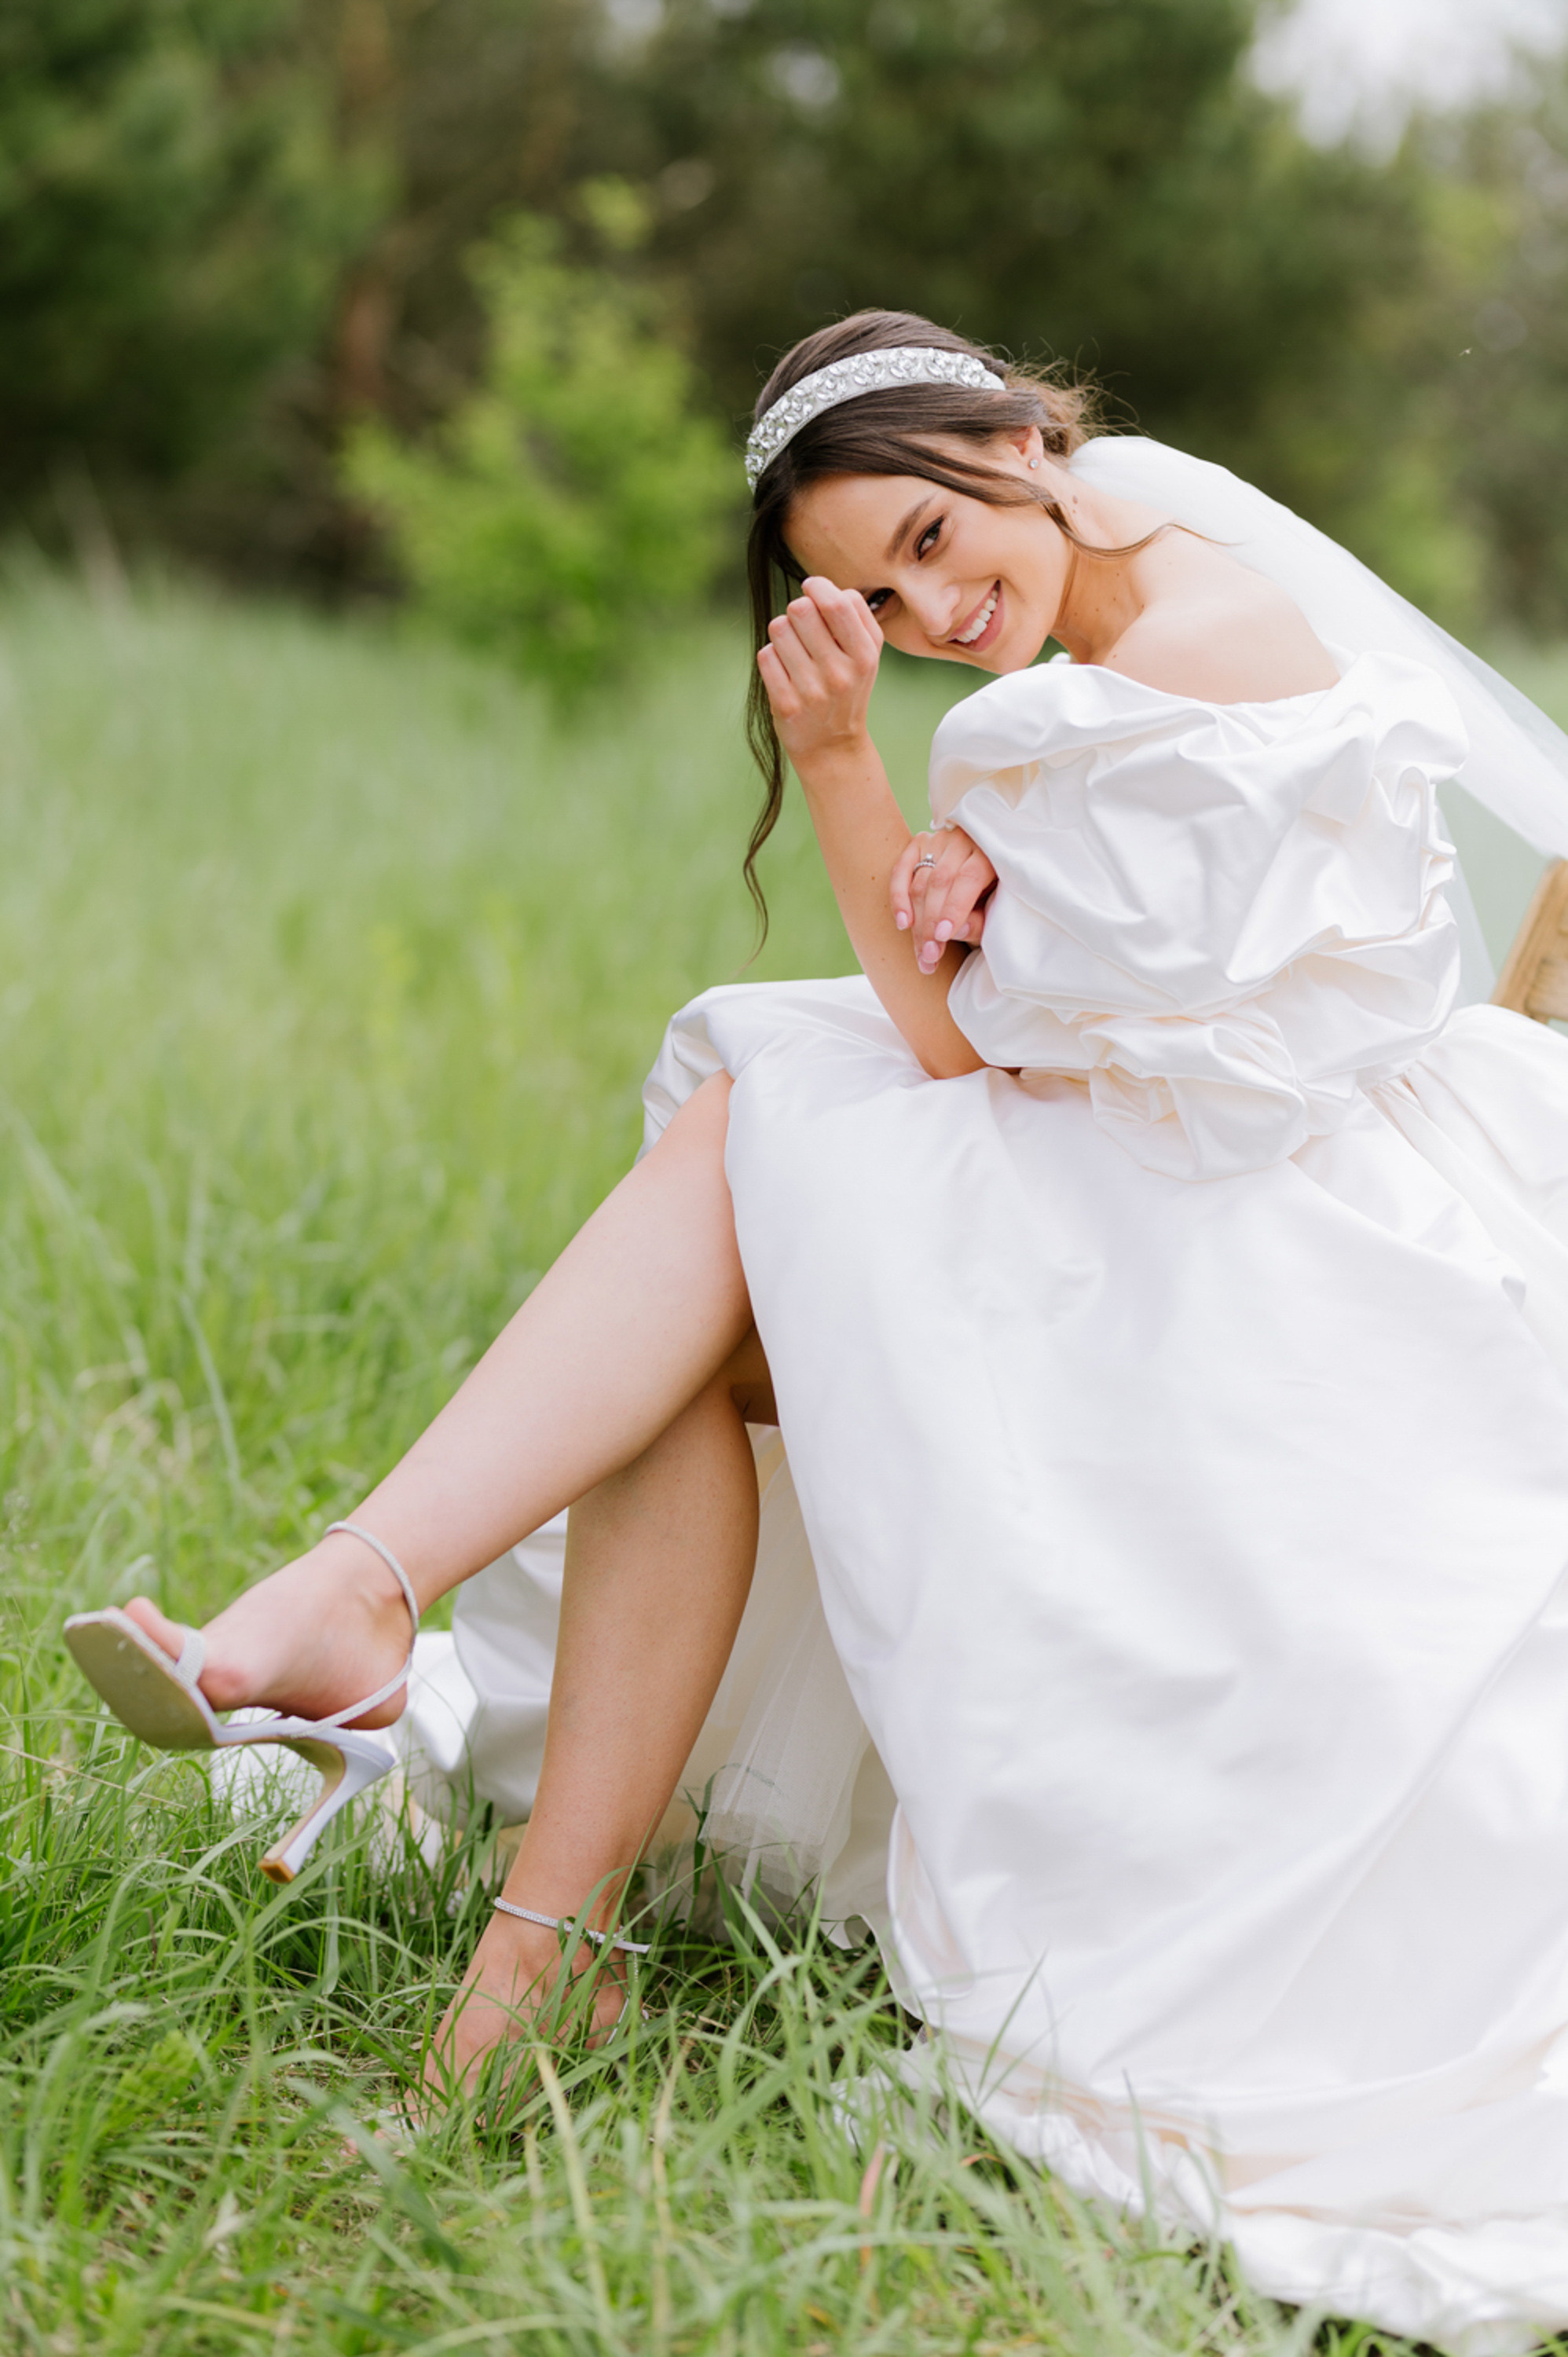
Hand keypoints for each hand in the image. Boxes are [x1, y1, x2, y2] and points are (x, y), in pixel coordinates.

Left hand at [756, 578, 881, 770]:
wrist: (833, 747)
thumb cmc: (848, 687)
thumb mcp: (867, 655)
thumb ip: (854, 615)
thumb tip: (820, 587)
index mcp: (865, 655)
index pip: (836, 601)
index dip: (817, 587)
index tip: (812, 591)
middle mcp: (841, 673)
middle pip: (801, 609)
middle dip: (797, 611)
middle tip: (802, 627)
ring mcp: (813, 691)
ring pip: (779, 629)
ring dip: (782, 634)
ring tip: (795, 651)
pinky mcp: (786, 705)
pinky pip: (766, 655)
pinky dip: (771, 658)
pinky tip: (785, 671)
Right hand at [890, 825, 997, 974]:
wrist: (982, 875)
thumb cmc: (992, 897)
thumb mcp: (995, 909)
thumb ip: (980, 921)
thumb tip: (956, 931)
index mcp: (989, 852)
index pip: (968, 878)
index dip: (954, 908)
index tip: (942, 937)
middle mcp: (962, 841)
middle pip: (939, 883)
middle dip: (931, 924)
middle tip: (930, 956)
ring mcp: (938, 841)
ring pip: (919, 883)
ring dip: (917, 924)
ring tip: (922, 955)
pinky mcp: (918, 845)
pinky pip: (900, 871)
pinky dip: (898, 899)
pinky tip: (902, 924)